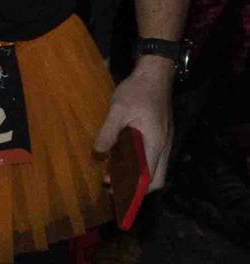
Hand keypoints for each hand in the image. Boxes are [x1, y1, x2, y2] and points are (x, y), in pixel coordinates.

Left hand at [94, 58, 173, 192]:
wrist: (155, 75)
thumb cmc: (137, 91)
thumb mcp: (118, 110)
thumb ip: (108, 132)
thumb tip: (98, 154)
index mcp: (155, 144)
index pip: (148, 178)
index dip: (131, 188)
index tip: (111, 188)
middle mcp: (163, 148)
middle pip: (156, 180)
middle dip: (136, 187)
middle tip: (112, 185)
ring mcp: (164, 143)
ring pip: (156, 170)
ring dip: (137, 176)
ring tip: (113, 174)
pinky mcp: (160, 137)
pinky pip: (153, 159)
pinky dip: (140, 165)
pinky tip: (122, 159)